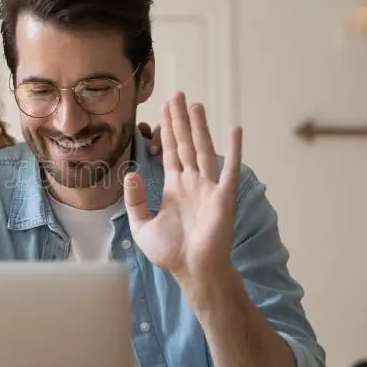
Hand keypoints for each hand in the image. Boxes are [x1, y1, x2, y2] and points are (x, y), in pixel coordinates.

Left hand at [124, 91, 241, 284]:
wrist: (193, 272)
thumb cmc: (170, 253)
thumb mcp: (142, 225)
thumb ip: (135, 200)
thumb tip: (131, 174)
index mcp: (174, 187)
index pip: (170, 151)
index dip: (167, 129)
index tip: (165, 107)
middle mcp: (192, 183)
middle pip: (185, 143)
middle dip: (180, 119)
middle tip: (177, 94)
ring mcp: (208, 188)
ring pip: (203, 150)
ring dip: (200, 127)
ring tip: (195, 104)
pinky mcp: (222, 197)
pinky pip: (228, 170)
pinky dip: (234, 150)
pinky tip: (235, 130)